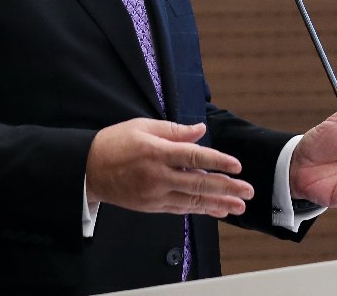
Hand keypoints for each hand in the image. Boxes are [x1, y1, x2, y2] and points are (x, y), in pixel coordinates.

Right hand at [85, 119, 253, 216]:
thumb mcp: (143, 126)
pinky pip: (181, 208)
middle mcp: (158, 176)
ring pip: (193, 200)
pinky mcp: (152, 205)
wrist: (88, 170)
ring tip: (239, 206)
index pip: (194, 157)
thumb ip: (175, 130)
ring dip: (219, 204)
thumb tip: (200, 130)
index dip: (218, 161)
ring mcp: (155, 194)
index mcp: (157, 152)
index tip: (237, 166)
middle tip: (248, 190)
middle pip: (198, 183)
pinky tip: (216, 210)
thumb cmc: (115, 143)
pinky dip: (201, 209)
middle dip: (227, 188)